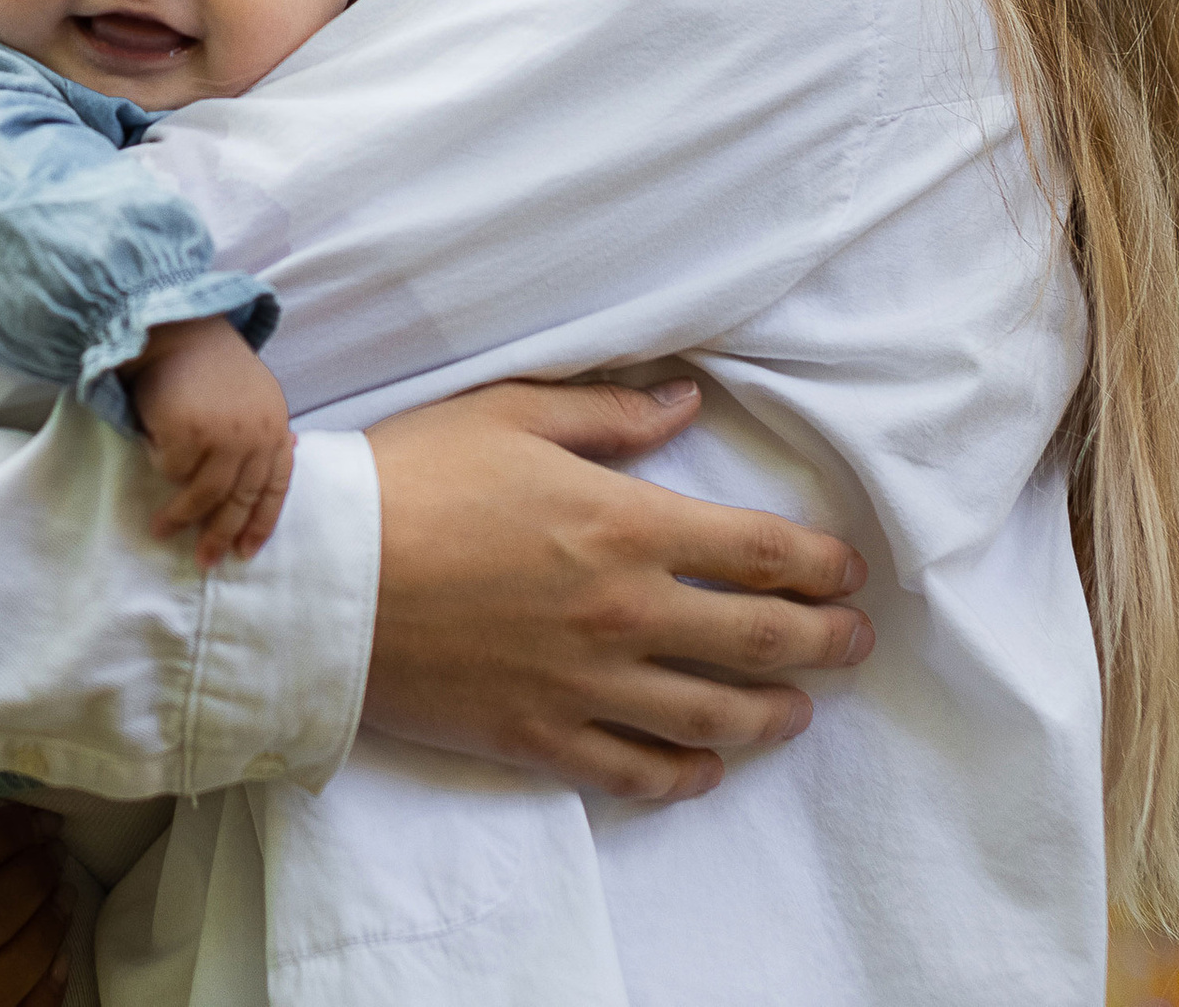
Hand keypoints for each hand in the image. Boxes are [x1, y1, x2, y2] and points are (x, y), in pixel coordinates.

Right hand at [125, 317, 294, 567]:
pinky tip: (152, 443)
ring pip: (202, 494)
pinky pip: (169, 468)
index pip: (275, 489)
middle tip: (203, 561)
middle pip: (238, 501)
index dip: (260, 525)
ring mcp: (223, 435)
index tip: (244, 553)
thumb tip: (284, 463)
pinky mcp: (188, 432)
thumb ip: (263, 431)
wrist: (178, 327)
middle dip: (218, 535)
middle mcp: (255, 435)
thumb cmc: (212, 364)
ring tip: (160, 529)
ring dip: (179, 516)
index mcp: (275, 427)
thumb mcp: (254, 395)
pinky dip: (158, 461)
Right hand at [363, 378, 873, 801]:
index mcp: (625, 524)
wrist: (324, 575)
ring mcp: (589, 684)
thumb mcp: (508, 413)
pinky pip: (642, 773)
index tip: (849, 569)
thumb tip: (687, 404)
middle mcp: (627, 613)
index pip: (763, 552)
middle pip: (763, 639)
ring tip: (797, 706)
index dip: (822, 564)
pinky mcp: (544, 738)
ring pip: (719, 716)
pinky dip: (688, 775)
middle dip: (826, 640)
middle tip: (853, 640)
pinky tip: (706, 765)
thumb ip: (608, 414)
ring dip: (776, 712)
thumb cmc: (410, 476)